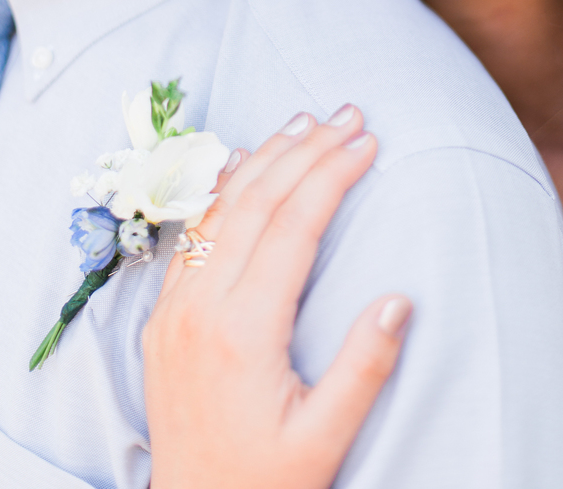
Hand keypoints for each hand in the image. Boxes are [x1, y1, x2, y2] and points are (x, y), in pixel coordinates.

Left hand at [142, 107, 409, 488]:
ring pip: (217, 214)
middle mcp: (199, 312)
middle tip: (348, 111)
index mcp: (243, 332)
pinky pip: (189, 240)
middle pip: (255, 206)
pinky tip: (238, 166)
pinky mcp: (164, 323)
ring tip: (303, 122)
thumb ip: (364, 367)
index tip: (369, 141)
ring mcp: (174, 314)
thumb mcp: (328, 435)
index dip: (333, 176)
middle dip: (305, 150)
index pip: (292, 228)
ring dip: (262, 161)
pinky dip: (218, 193)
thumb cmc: (267, 478)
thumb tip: (399, 300)